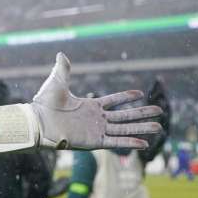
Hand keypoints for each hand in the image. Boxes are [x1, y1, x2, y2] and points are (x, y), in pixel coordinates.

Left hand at [30, 53, 161, 149]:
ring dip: (142, 128)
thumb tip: (60, 54)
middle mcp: (96, 119)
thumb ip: (63, 70)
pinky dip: (130, 143)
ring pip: (125, 129)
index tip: (140, 94)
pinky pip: (116, 142)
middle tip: (160, 111)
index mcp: (90, 106)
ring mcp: (97, 130)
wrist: (38, 122)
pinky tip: (144, 143)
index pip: (113, 101)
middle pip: (125, 115)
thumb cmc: (44, 104)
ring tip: (159, 127)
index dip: (126, 97)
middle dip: (142, 113)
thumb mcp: (57, 83)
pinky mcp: (94, 142)